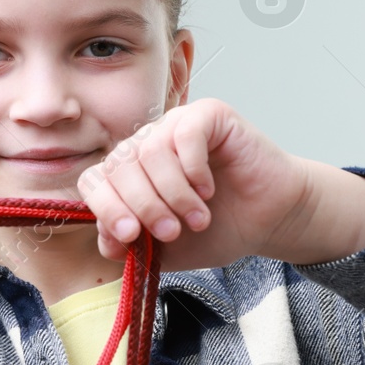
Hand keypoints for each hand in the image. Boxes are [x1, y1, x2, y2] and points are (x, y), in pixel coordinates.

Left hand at [76, 98, 312, 270]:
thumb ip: (133, 246)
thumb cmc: (219, 229)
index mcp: (130, 175)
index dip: (106, 208)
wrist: (269, 220)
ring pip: (150, 152)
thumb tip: (106, 239)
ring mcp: (175, 126)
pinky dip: (193, 168)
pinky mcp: (207, 115)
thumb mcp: (167, 250)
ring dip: (173, 193)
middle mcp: (147, 145)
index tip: (131, 236)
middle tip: (172, 231)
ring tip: (197, 217)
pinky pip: (184, 133)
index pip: (95, 181)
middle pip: (118, 166)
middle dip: (142, 206)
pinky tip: (208, 188)